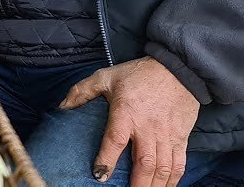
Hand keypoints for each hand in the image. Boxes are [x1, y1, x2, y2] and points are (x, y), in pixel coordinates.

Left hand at [60, 57, 199, 186]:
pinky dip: (173, 180)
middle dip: (137, 184)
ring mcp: (167, 135)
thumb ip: (82, 91)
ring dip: (154, 186)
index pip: (115, 140)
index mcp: (126, 112)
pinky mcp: (181, 138)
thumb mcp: (105, 76)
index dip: (107, 159)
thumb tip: (62, 107)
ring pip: (163, 168)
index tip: (99, 176)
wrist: (178, 69)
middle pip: (145, 163)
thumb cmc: (138, 74)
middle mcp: (148, 127)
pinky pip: (179, 164)